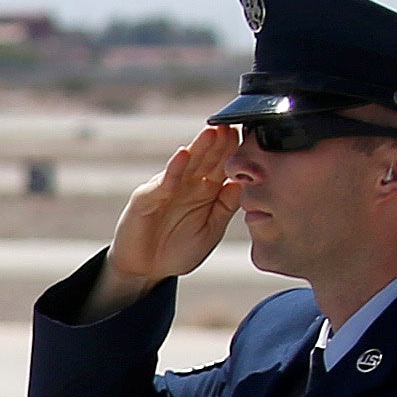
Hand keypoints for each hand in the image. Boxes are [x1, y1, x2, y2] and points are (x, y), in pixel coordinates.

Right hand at [104, 129, 241, 294]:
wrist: (145, 271)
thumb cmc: (178, 251)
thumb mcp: (210, 232)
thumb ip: (225, 209)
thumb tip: (242, 184)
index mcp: (208, 191)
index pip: (224, 165)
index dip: (235, 152)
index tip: (251, 137)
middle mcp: (188, 184)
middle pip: (207, 159)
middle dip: (220, 143)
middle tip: (234, 125)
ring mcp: (167, 188)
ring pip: (186, 164)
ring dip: (199, 147)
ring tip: (212, 132)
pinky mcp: (147, 197)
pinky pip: (164, 182)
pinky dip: (173, 169)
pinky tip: (183, 155)